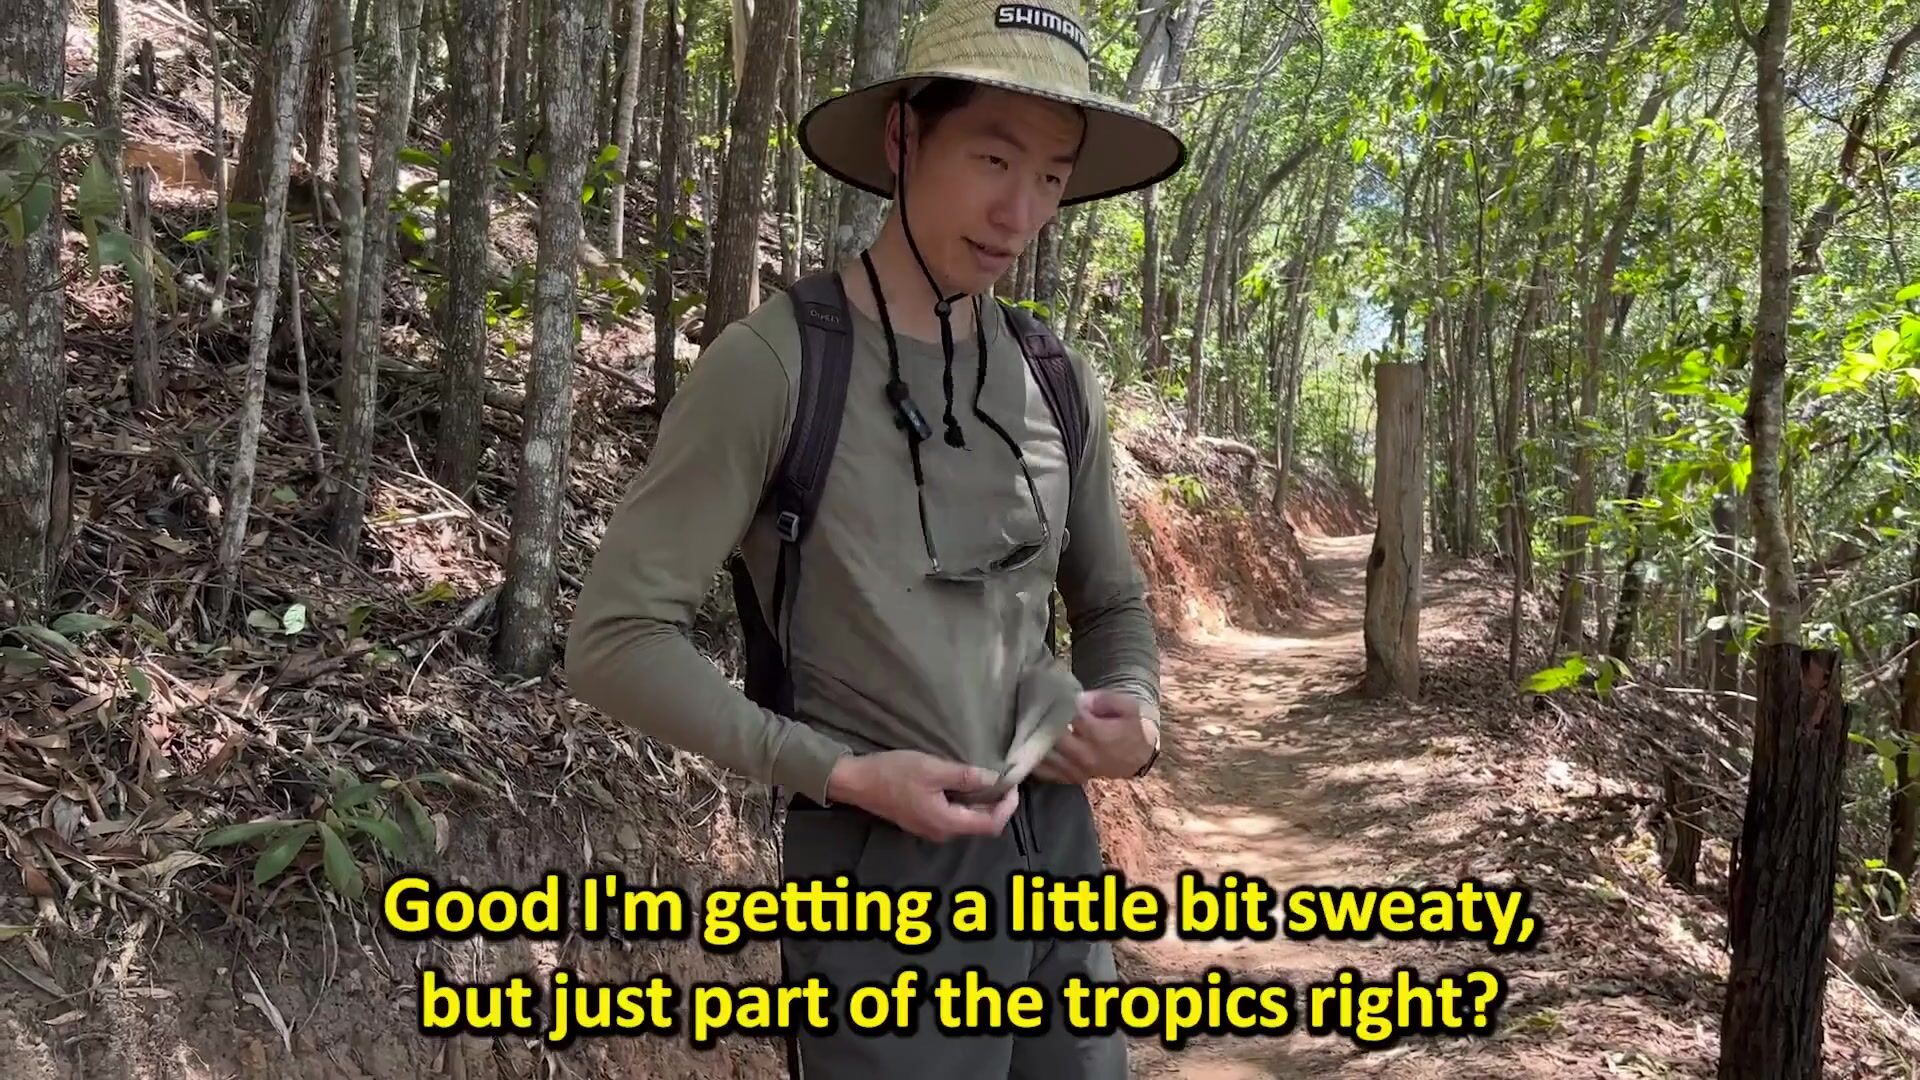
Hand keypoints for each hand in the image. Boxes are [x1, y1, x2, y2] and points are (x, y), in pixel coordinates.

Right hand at [824, 750, 1018, 841]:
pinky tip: (964, 784)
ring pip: (967, 821)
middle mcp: (942, 833)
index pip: (991, 824)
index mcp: (948, 823)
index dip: (1007, 807)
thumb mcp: (933, 769)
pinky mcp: (922, 821)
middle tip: (1004, 780)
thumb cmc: (895, 774)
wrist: (857, 782)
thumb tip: (994, 779)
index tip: (1013, 786)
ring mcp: (930, 830)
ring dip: (981, 804)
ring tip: (987, 780)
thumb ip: (966, 776)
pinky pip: (953, 817)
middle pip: (981, 826)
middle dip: (997, 805)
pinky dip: (966, 804)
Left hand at [1032, 689, 1157, 784]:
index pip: (1067, 716)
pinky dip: (1033, 757)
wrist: (1138, 756)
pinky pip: (1043, 771)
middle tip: (1032, 703)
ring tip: (1027, 720)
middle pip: (1050, 736)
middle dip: (1040, 719)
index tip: (1048, 691)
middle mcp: (1083, 756)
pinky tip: (1028, 742)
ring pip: (1043, 755)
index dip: (1056, 702)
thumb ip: (1104, 699)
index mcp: (1098, 736)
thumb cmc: (1131, 727)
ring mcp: (1074, 770)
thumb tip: (1078, 698)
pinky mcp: (1068, 779)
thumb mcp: (1128, 706)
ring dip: (1033, 738)